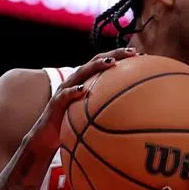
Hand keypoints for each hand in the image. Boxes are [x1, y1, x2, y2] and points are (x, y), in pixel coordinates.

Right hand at [21, 47, 138, 156]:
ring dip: (96, 66)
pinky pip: (65, 96)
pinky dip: (73, 92)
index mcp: (87, 82)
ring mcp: (65, 90)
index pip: (105, 64)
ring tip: (111, 63)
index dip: (121, 57)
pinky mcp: (56, 103)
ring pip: (81, 73)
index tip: (141, 55)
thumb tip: (134, 115)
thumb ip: (108, 109)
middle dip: (114, 54)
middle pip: (96, 62)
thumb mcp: (93, 115)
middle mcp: (77, 82)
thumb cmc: (73, 125)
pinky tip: (83, 90)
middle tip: (132, 52)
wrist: (47, 137)